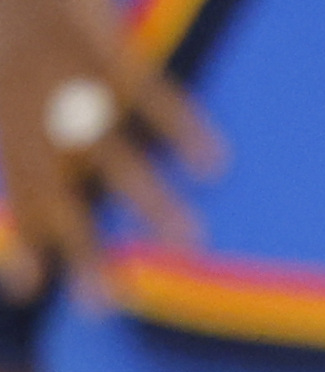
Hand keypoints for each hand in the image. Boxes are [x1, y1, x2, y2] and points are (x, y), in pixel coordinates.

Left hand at [0, 0, 218, 300]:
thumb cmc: (9, 17)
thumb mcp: (1, 74)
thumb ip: (24, 128)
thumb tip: (37, 220)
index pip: (17, 187)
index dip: (17, 238)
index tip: (34, 288)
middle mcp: (22, 97)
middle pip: (51, 184)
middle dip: (81, 244)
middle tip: (110, 302)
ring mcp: (59, 68)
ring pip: (103, 146)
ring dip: (147, 198)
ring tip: (192, 244)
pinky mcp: (90, 34)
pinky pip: (140, 86)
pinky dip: (178, 125)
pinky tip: (214, 163)